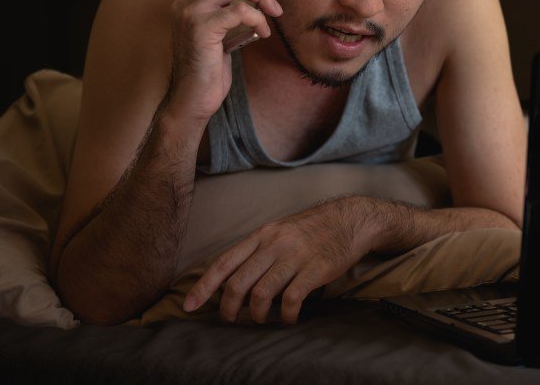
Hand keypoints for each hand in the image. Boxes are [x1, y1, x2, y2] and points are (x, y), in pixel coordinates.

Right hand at [166, 0, 283, 121]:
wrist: (192, 99)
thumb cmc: (209, 68)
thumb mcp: (224, 32)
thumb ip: (233, 9)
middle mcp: (184, 1)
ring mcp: (189, 14)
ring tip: (274, 12)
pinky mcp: (200, 30)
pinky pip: (238, 10)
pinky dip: (257, 19)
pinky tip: (263, 33)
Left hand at [182, 195, 379, 323]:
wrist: (350, 219)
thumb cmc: (312, 228)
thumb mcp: (280, 230)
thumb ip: (258, 250)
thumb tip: (231, 277)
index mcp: (262, 235)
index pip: (224, 262)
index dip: (203, 286)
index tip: (189, 306)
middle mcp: (275, 244)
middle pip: (238, 283)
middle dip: (228, 308)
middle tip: (230, 320)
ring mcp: (295, 256)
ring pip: (261, 294)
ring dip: (257, 315)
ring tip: (262, 319)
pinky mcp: (316, 269)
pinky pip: (291, 299)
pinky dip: (286, 315)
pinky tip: (289, 318)